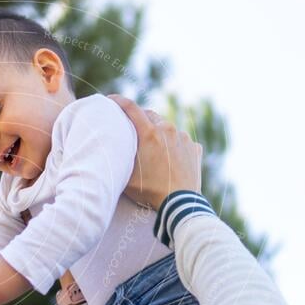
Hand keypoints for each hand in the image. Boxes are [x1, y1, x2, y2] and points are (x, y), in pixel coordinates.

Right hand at [108, 95, 202, 209]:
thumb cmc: (150, 192)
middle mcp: (167, 130)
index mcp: (148, 134)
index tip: (110, 100)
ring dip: (158, 133)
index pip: (130, 108)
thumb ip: (120, 159)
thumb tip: (111, 150)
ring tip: (153, 149)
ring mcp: (183, 138)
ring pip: (167, 128)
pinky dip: (174, 145)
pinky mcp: (195, 148)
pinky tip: (169, 158)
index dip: (118, 102)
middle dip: (140, 119)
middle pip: (150, 115)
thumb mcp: (126, 176)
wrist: (180, 204)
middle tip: (132, 128)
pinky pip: (181, 141)